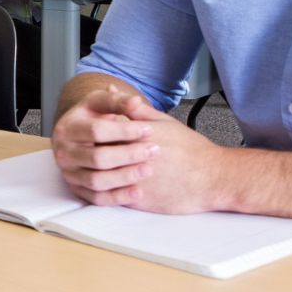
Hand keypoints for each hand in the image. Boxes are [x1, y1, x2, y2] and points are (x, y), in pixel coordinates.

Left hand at [51, 85, 229, 213]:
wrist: (214, 177)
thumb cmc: (191, 149)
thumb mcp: (164, 123)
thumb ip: (135, 109)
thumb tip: (111, 91)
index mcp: (139, 135)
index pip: (102, 131)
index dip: (90, 132)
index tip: (82, 133)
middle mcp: (135, 157)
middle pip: (97, 153)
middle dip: (86, 152)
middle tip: (78, 151)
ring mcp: (136, 180)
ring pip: (101, 176)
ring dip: (92, 173)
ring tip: (88, 169)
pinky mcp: (141, 199)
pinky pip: (112, 196)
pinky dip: (104, 191)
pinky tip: (102, 186)